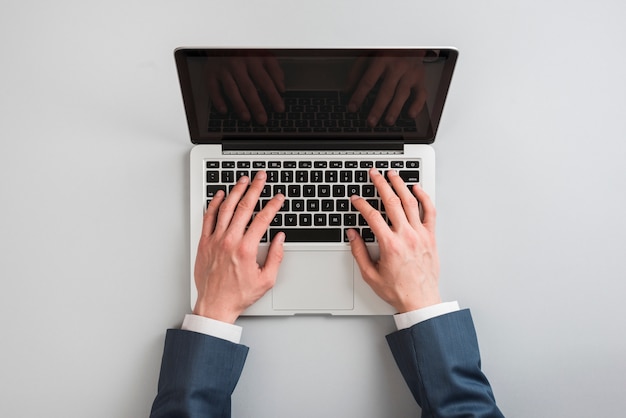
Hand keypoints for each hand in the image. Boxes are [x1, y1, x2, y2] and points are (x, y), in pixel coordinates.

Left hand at [193, 171, 285, 323]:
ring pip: (226, 208)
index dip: (273, 205)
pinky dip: (214, 204)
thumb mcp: (266, 280)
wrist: (215, 306)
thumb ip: (275, 257)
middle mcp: (229, 241)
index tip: (279, 198)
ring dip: (236, 191)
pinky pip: (208, 218)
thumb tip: (279, 239)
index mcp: (246, 249)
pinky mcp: (204, 243)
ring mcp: (215, 240)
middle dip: (255, 189)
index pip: (263, 219)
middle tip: (261, 177)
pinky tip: (220, 195)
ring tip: (243, 180)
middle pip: (244, 207)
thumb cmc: (238, 295)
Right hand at [206, 53, 284, 123]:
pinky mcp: (210, 73)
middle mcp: (238, 63)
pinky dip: (218, 100)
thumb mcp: (263, 54)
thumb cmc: (246, 51)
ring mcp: (223, 68)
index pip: (265, 80)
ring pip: (232, 89)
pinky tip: (224, 111)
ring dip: (239, 105)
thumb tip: (281, 88)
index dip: (273, 96)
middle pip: (249, 88)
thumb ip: (274, 70)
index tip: (280, 109)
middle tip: (263, 119)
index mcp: (253, 58)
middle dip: (257, 106)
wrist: (223, 41)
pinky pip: (213, 88)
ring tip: (246, 118)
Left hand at [346, 53, 427, 126]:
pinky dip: (417, 105)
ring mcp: (410, 73)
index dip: (359, 96)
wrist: (410, 42)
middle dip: (378, 108)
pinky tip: (410, 115)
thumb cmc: (387, 50)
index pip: (368, 81)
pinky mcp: (420, 79)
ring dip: (395, 109)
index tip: (352, 108)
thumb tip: (347, 90)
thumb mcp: (368, 54)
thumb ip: (357, 71)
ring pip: (402, 94)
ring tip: (388, 122)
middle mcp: (397, 66)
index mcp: (382, 59)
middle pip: (386, 90)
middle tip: (370, 122)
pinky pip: (421, 94)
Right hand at [347, 168, 439, 312]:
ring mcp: (420, 235)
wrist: (420, 300)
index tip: (355, 199)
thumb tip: (352, 234)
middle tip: (374, 174)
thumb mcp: (370, 274)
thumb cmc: (398, 290)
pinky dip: (424, 197)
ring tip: (393, 174)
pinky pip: (429, 212)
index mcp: (390, 245)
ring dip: (400, 185)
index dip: (361, 204)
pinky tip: (417, 188)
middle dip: (380, 184)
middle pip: (392, 202)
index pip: (372, 216)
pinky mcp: (430, 236)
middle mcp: (406, 236)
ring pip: (410, 202)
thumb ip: (358, 252)